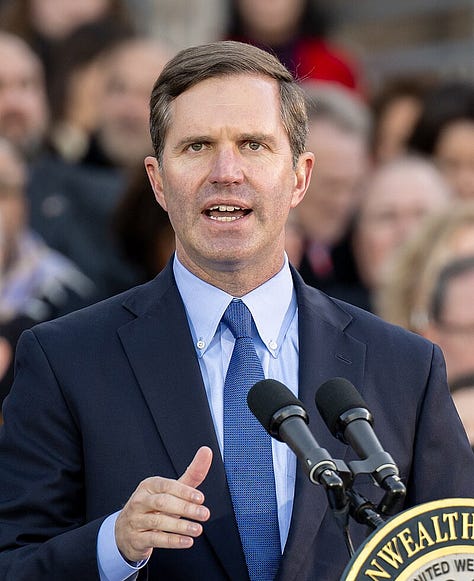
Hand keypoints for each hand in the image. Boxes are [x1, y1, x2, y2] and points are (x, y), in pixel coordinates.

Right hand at [115, 446, 212, 561]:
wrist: (125, 530)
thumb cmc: (154, 507)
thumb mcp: (171, 491)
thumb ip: (191, 474)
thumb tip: (207, 452)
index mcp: (149, 485)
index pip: (167, 486)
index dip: (184, 492)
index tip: (201, 498)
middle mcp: (140, 501)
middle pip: (163, 503)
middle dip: (185, 508)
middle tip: (204, 514)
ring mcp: (136, 520)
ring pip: (158, 522)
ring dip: (180, 526)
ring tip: (198, 529)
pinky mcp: (136, 538)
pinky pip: (155, 539)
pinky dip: (172, 541)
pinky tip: (186, 541)